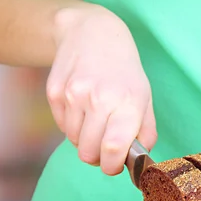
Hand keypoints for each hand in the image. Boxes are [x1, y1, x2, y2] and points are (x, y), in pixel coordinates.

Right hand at [46, 6, 155, 175]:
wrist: (93, 34)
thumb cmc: (124, 73)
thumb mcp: (144, 98)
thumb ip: (145, 132)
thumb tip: (140, 159)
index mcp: (127, 103)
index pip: (113, 148)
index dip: (111, 166)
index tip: (113, 166)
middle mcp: (99, 99)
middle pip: (89, 152)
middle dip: (97, 157)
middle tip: (105, 147)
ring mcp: (74, 95)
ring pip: (74, 141)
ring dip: (84, 139)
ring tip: (95, 120)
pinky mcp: (55, 92)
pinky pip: (62, 127)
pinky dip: (72, 125)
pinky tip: (82, 107)